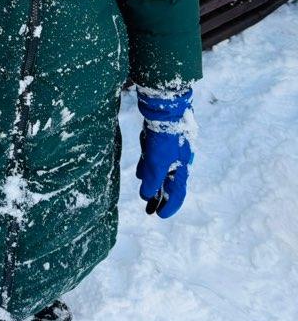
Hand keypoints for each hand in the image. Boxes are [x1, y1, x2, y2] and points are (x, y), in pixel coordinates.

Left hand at [135, 87, 194, 218]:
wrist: (165, 105)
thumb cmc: (164, 134)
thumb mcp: (157, 160)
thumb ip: (152, 178)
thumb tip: (147, 194)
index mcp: (181, 166)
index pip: (177, 192)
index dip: (169, 205)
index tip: (160, 215)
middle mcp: (178, 159)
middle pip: (169, 183)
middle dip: (160, 197)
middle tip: (150, 209)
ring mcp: (170, 149)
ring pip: (162, 171)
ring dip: (153, 183)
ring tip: (145, 195)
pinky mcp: (161, 140)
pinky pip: (155, 159)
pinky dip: (148, 168)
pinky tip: (140, 173)